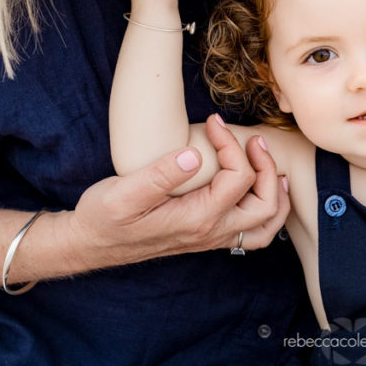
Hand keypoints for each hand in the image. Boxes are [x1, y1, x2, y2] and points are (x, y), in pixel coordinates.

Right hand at [64, 115, 289, 265]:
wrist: (90, 244)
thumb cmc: (104, 217)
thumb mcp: (123, 193)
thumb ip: (160, 175)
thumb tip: (195, 154)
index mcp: (197, 218)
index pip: (239, 178)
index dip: (233, 144)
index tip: (214, 122)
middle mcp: (210, 232)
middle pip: (266, 204)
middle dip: (266, 166)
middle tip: (251, 139)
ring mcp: (211, 238)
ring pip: (266, 224)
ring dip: (275, 193)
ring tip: (268, 163)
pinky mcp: (205, 236)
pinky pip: (253, 232)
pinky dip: (266, 211)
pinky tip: (259, 189)